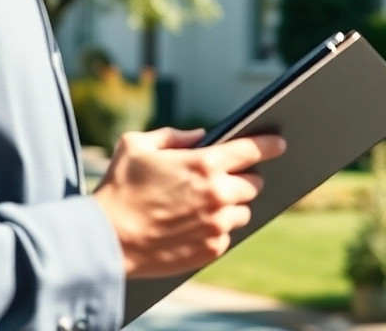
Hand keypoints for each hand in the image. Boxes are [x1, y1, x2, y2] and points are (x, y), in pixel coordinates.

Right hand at [92, 127, 286, 277]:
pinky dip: (216, 231)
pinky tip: (194, 227)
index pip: (253, 149)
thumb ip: (173, 136)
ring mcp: (217, 224)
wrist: (105, 240)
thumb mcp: (137, 146)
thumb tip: (199, 136)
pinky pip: (227, 236)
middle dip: (243, 180)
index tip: (280, 144)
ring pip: (243, 212)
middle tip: (225, 181)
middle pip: (254, 184)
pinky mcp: (212, 250)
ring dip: (231, 208)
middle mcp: (218, 194)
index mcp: (205, 164)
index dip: (270, 145)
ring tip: (205, 207)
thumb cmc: (118, 190)